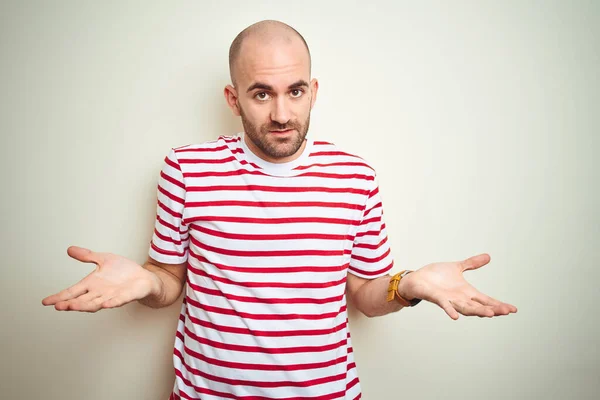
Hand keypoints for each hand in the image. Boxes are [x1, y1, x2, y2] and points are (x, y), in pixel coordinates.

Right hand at [42, 246, 160, 311]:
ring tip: (73, 307)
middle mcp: (99, 293)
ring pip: (96, 303)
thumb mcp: (103, 259)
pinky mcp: (126, 296)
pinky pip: (118, 300)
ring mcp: (112, 296)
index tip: (45, 301)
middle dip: (70, 303)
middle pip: (82, 300)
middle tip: (58, 306)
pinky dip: (112, 302)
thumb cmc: (123, 271)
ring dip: (85, 305)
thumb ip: (87, 256)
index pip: (73, 291)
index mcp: (92, 284)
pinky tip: (106, 304)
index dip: (60, 296)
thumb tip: (70, 249)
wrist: (143, 277)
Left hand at [397, 253, 517, 319]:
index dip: (499, 304)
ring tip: (490, 314)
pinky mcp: (437, 298)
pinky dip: (450, 311)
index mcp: (466, 292)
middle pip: (479, 306)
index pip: (486, 300)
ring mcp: (449, 299)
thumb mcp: (457, 267)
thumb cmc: (435, 276)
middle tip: (506, 311)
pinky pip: (445, 306)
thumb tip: (488, 257)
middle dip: (493, 309)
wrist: (416, 279)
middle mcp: (460, 298)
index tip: (513, 309)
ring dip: (477, 311)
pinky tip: (456, 317)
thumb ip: (472, 264)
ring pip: (466, 308)